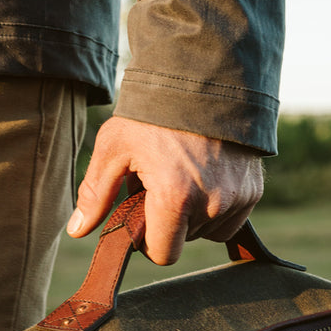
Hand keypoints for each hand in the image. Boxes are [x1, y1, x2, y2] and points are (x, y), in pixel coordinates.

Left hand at [66, 116, 264, 264]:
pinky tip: (205, 176)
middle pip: (184, 241)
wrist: (206, 76)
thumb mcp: (114, 147)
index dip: (148, 241)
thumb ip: (95, 194)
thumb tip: (77, 231)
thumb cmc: (153, 112)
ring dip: (193, 216)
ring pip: (209, 232)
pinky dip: (216, 207)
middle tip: (161, 184)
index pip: (163, 254)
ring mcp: (237, 198)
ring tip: (183, 176)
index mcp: (175, 198)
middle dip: (169, 221)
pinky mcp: (253, 191)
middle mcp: (212, 203)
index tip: (142, 216)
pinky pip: (231, 219)